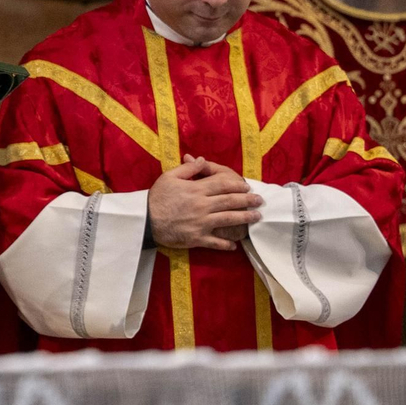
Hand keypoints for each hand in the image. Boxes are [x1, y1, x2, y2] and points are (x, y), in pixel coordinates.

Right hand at [147, 154, 261, 250]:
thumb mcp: (169, 177)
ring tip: (256, 217)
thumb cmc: (157, 197)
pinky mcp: (197, 238)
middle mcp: (202, 206)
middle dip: (247, 200)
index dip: (237, 184)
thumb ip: (188, 169)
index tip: (246, 186)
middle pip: (230, 201)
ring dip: (245, 218)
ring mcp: (201, 223)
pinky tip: (235, 244)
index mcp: (196, 190)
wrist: (145, 220)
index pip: (222, 184)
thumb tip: (202, 159)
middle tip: (259, 200)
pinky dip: (226, 244)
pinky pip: (215, 242)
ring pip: (228, 219)